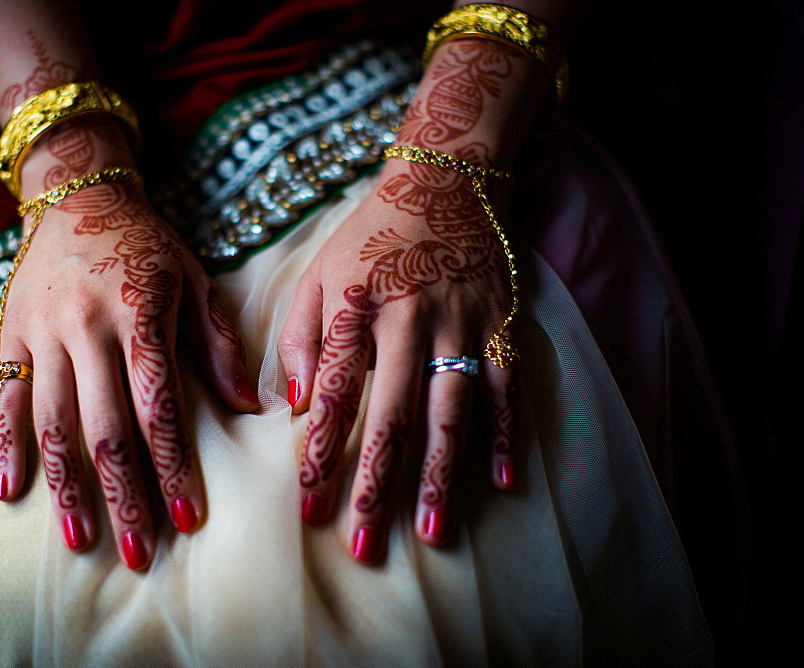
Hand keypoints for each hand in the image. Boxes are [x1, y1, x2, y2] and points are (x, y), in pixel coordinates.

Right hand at [0, 120, 257, 570]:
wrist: (76, 195)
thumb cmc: (146, 245)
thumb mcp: (194, 280)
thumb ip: (217, 345)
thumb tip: (250, 409)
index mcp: (141, 314)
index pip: (161, 406)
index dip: (175, 467)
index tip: (191, 518)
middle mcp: (88, 328)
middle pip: (107, 427)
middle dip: (126, 496)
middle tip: (142, 552)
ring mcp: (43, 332)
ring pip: (54, 422)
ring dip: (69, 487)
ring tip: (84, 540)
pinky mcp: (10, 333)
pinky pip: (5, 397)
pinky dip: (6, 445)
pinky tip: (12, 492)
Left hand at [278, 150, 517, 562]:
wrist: (446, 180)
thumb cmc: (370, 237)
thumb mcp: (317, 272)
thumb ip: (300, 336)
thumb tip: (295, 406)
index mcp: (356, 306)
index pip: (335, 394)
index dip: (320, 455)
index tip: (308, 511)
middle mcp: (411, 318)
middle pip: (392, 415)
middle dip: (376, 485)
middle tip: (365, 546)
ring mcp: (463, 323)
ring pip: (451, 411)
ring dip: (441, 476)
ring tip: (433, 533)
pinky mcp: (503, 324)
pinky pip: (508, 387)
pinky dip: (507, 434)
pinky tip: (503, 482)